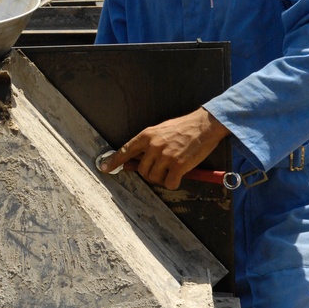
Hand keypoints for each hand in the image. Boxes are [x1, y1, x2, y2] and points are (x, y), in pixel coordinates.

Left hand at [98, 108, 230, 189]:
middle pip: (141, 170)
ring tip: (172, 169)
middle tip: (162, 168)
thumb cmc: (182, 128)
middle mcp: (153, 146)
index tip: (104, 168)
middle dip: (150, 173)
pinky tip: (179, 175)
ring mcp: (165, 156)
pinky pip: (169, 183)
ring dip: (162, 178)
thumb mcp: (160, 131)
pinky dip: (173, 183)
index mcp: (146, 135)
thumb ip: (147, 145)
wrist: (204, 125)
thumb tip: (133, 159)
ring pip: (154, 178)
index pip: (125, 150)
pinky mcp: (178, 165)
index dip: (114, 161)